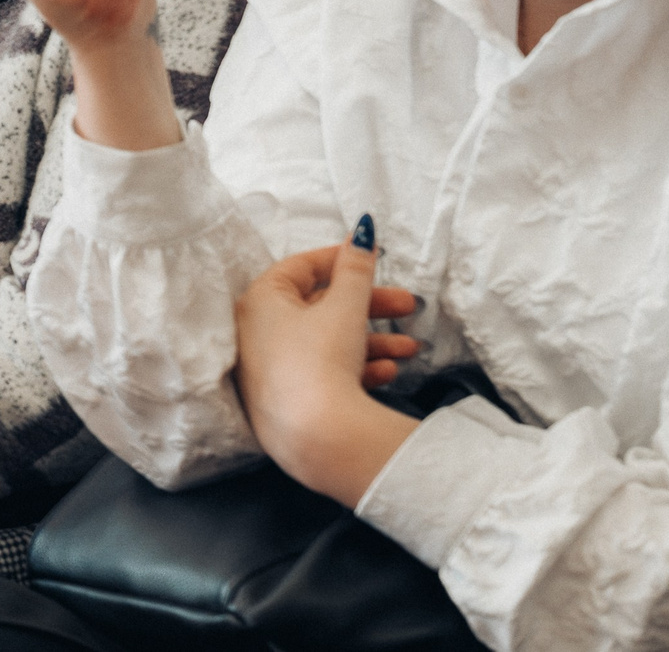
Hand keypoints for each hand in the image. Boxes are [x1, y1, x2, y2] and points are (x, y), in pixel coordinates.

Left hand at [234, 238, 422, 505]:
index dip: (341, 260)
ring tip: (411, 348)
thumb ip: (356, 269)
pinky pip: (324, 374)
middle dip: (370, 306)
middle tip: (409, 306)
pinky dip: (356, 369)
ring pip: (328, 343)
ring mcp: (271, 369)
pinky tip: (388, 374)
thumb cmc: (321, 360)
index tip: (374, 258)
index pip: (301, 267)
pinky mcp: (288, 401)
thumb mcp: (345, 307)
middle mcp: (257, 332)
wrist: (315, 438)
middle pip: (320, 307)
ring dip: (372, 341)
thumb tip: (361, 230)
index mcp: (260, 301)